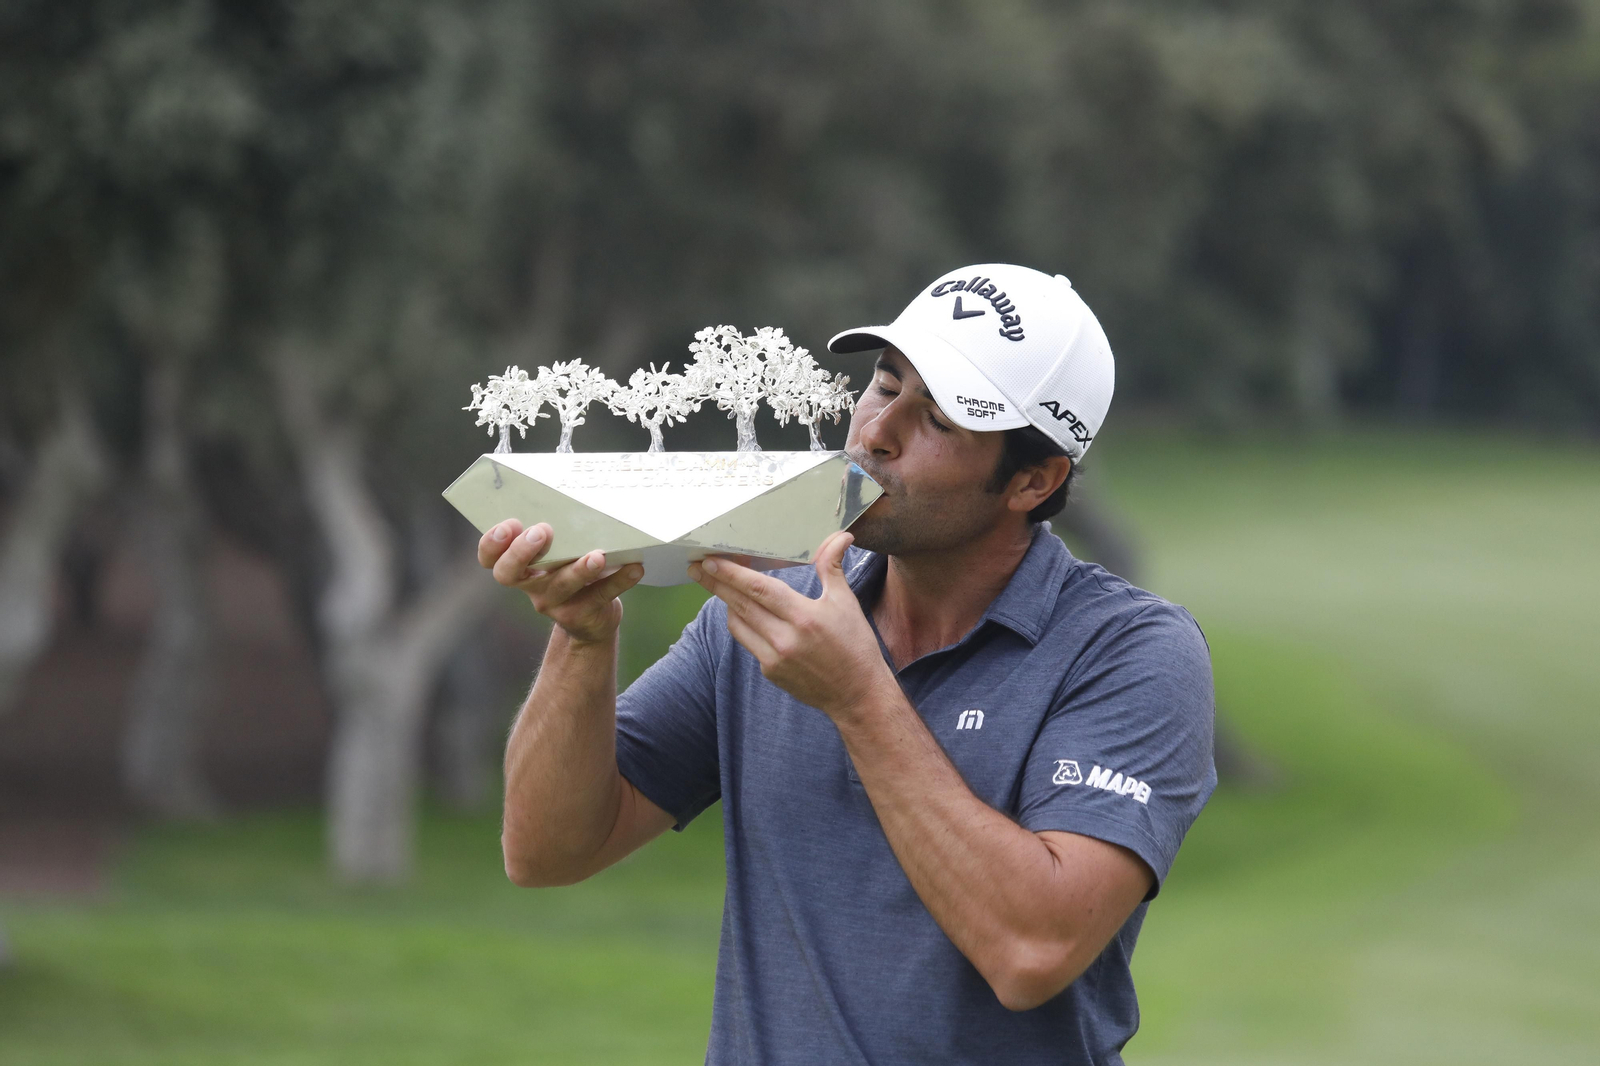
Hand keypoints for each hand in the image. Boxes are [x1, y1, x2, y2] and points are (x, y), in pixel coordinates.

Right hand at [477, 519, 643, 643]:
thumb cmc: (574, 568)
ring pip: (560, 586)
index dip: (491, 544)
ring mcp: (553, 603)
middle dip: (522, 551)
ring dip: (579, 569)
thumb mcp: (562, 549)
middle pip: (510, 574)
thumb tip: (572, 472)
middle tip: (543, 531)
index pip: (490, 559)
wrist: (592, 619)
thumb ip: (560, 525)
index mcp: (520, 567)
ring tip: (597, 555)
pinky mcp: (581, 614)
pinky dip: (619, 581)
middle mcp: (530, 586)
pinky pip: (600, 596)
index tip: (510, 524)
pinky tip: (635, 568)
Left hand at [689, 531, 894, 720]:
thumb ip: (832, 566)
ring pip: (737, 624)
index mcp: (804, 617)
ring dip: (727, 603)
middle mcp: (785, 639)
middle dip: (715, 584)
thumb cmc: (855, 645)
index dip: (731, 574)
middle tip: (696, 567)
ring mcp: (774, 659)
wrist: (858, 695)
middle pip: (740, 605)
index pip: (759, 590)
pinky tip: (744, 612)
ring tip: (718, 585)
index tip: (709, 561)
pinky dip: (742, 624)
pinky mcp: (770, 672)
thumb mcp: (846, 602)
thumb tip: (840, 536)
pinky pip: (748, 642)